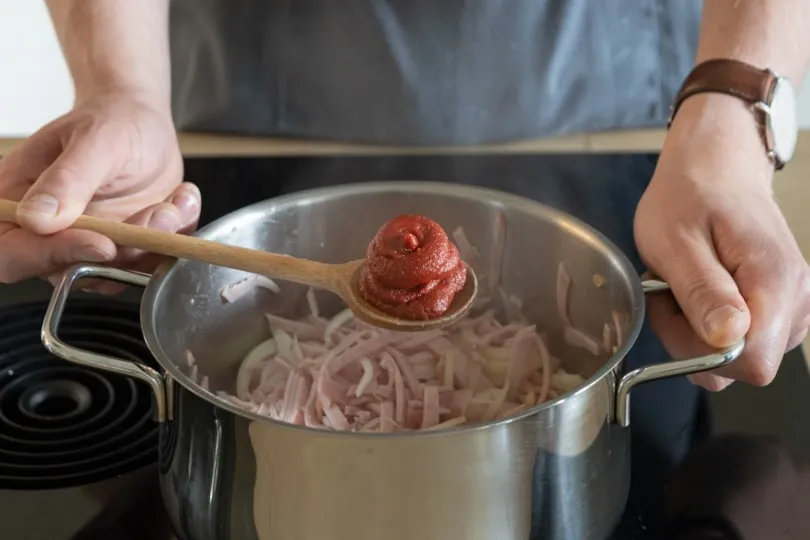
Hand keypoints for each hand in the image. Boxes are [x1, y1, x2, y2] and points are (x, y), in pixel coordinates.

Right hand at [0, 92, 199, 290]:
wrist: (144, 123)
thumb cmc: (110, 121)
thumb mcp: (93, 141)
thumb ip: (66, 181)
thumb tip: (37, 220)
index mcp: (16, 203)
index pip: (13, 254)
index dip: (52, 257)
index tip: (102, 242)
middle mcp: (49, 233)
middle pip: (71, 271)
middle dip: (124, 249)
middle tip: (158, 214)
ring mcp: (88, 245)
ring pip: (117, 271)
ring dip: (154, 242)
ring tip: (172, 203)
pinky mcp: (124, 251)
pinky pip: (149, 264)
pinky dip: (173, 237)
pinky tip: (180, 201)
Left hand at [634, 94, 809, 390]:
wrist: (715, 164)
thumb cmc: (689, 195)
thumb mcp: (675, 242)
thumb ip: (703, 292)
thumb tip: (727, 340)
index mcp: (774, 282)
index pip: (751, 363)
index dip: (702, 354)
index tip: (675, 312)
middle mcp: (797, 298)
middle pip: (744, 364)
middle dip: (694, 342)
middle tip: (670, 293)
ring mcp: (794, 303)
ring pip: (741, 355)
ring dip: (698, 332)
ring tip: (683, 285)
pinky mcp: (782, 304)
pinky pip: (745, 340)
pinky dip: (712, 324)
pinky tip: (700, 291)